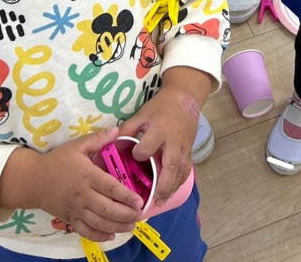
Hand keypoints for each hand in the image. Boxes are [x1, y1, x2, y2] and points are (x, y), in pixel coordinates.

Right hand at [11, 128, 143, 241]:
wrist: (33, 180)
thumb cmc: (57, 161)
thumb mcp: (77, 146)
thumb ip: (97, 139)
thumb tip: (117, 130)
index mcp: (87, 176)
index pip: (111, 188)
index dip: (126, 196)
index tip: (139, 201)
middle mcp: (83, 195)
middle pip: (108, 209)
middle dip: (126, 215)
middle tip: (140, 215)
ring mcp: (76, 210)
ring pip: (99, 222)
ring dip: (117, 226)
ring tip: (132, 226)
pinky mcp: (69, 219)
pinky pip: (85, 231)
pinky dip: (99, 236)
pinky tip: (111, 235)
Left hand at [126, 68, 210, 203]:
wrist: (185, 98)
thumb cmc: (160, 106)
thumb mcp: (142, 113)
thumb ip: (128, 129)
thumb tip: (111, 143)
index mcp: (159, 130)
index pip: (147, 148)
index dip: (139, 154)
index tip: (134, 156)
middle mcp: (173, 141)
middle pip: (170, 166)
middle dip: (163, 185)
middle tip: (153, 200)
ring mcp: (184, 147)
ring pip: (180, 171)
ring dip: (172, 188)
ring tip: (161, 202)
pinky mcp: (189, 151)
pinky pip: (186, 170)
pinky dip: (179, 183)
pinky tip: (171, 192)